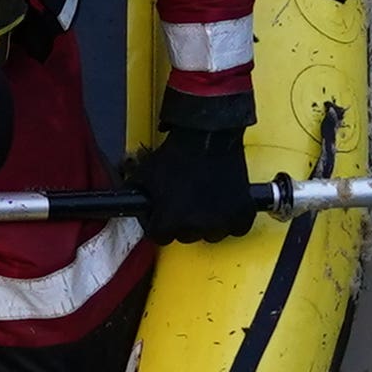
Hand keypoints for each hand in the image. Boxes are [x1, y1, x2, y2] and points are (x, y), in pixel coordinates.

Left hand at [128, 105, 264, 244]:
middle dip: (182, 222)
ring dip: (207, 223)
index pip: (158, 236)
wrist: (208, 134)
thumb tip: (130, 206)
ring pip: (211, 235)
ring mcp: (221, 221)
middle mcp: (196, 225)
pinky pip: (236, 228)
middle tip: (184, 202)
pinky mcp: (242, 213)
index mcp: (169, 219)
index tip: (162, 213)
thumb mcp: (146, 175)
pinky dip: (232, 219)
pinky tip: (224, 205)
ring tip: (204, 201)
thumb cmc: (178, 153)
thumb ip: (136, 196)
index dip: (157, 222)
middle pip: (185, 236)